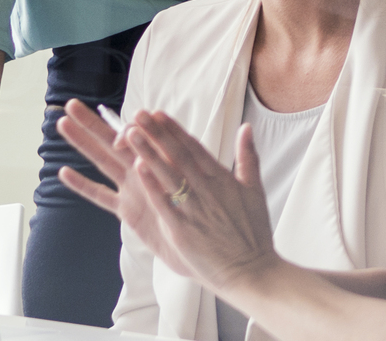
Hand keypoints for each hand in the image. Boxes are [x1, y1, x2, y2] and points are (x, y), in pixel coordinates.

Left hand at [61, 105, 282, 286]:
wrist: (252, 271)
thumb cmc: (253, 233)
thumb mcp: (255, 190)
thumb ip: (248, 157)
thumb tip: (246, 128)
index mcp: (222, 180)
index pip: (193, 148)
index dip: (173, 130)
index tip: (156, 114)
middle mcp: (207, 190)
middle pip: (177, 156)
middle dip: (156, 133)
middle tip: (138, 114)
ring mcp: (194, 210)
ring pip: (168, 175)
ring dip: (148, 152)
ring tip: (130, 133)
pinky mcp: (183, 231)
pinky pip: (164, 204)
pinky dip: (152, 185)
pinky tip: (137, 169)